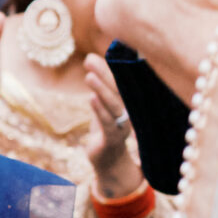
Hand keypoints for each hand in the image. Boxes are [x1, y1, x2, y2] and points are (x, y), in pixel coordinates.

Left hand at [84, 54, 142, 198]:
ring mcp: (122, 126)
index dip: (107, 68)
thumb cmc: (106, 130)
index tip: (92, 55)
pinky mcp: (113, 139)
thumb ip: (98, 85)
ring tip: (89, 76)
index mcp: (127, 102)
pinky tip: (91, 98)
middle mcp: (128, 112)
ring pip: (114, 105)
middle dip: (104, 74)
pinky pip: (107, 122)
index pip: (119, 82)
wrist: (109, 162)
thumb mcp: (101, 105)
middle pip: (118, 90)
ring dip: (102, 90)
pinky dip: (100, 110)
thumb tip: (91, 58)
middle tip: (89, 60)